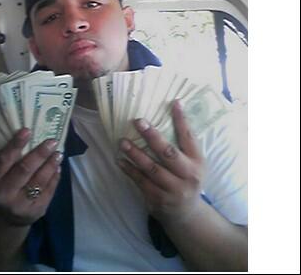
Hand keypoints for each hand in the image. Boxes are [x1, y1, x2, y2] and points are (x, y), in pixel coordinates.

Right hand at [0, 128, 62, 226]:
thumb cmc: (6, 186)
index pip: (5, 159)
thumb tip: (32, 136)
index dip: (16, 144)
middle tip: (51, 141)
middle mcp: (5, 193)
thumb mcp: (1, 175)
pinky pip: (49, 190)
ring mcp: (21, 204)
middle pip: (24, 170)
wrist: (8, 218)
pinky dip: (55, 177)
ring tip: (58, 153)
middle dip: (40, 154)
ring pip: (39, 181)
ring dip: (51, 165)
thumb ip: (12, 159)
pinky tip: (58, 167)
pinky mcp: (36, 210)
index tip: (27, 130)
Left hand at [118, 100, 204, 224]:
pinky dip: (129, 170)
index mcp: (197, 162)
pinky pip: (141, 182)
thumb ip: (183, 143)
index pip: (189, 137)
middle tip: (138, 121)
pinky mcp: (158, 199)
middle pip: (169, 153)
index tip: (174, 102)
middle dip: (152, 136)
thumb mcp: (192, 162)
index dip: (182, 120)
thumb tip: (171, 111)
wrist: (186, 214)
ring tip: (122, 141)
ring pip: (151, 169)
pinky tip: (120, 160)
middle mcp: (187, 175)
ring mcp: (172, 189)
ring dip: (135, 153)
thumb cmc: (186, 178)